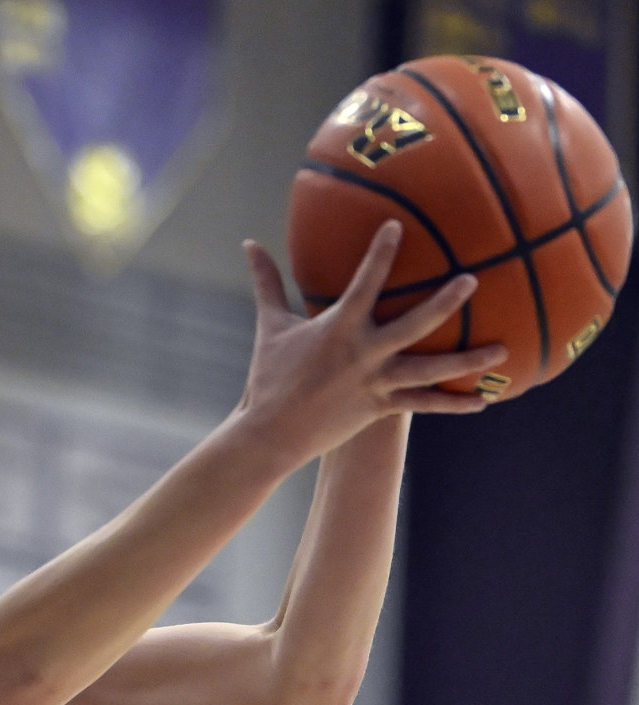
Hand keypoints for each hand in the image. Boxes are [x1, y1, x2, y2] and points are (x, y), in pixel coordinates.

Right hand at [238, 219, 506, 464]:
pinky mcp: (380, 407)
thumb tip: (248, 243)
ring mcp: (376, 382)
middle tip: (472, 281)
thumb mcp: (270, 325)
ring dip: (467, 361)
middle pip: (414, 325)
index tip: (398, 227)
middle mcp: (363, 354)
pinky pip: (423, 404)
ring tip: (501, 350)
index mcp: (338, 328)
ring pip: (430, 370)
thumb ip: (267, 282)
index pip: (365, 284)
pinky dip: (453, 403)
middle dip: (445, 302)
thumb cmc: (269, 375)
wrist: (271, 432)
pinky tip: (482, 400)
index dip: (380, 254)